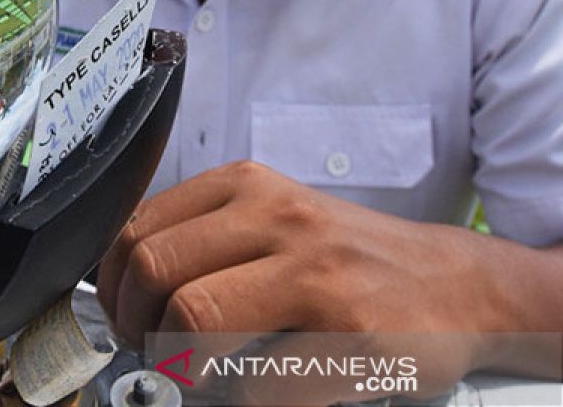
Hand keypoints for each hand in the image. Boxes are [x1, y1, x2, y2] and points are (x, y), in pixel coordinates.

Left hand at [96, 161, 499, 403]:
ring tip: (199, 375)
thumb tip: (122, 291)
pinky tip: (256, 392)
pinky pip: (257, 385)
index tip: (124, 317)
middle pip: (154, 272)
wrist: (458, 285)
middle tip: (153, 353)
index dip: (113, 287)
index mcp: (246, 186)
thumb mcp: (272, 219)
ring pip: (193, 321)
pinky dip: (240, 401)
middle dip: (137, 327)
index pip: (137, 229)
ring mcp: (316, 275)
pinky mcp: (352, 335)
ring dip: (181, 366)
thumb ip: (203, 238)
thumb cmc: (350, 260)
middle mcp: (277, 219)